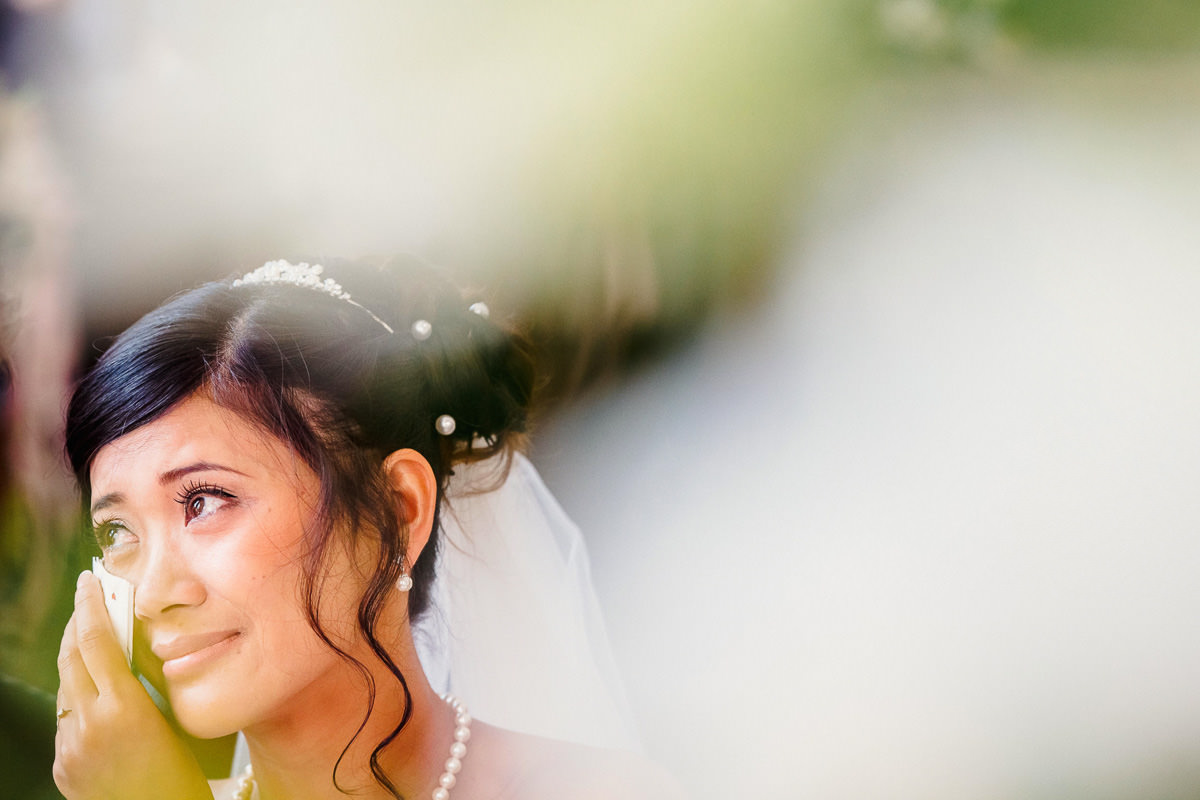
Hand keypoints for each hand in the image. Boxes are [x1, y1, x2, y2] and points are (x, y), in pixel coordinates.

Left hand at [54, 571, 213, 799]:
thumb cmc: (184, 777)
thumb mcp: (176, 721)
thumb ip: (150, 685)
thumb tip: (138, 647)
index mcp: (123, 710)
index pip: (95, 642)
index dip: (90, 606)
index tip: (89, 581)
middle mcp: (88, 726)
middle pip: (70, 658)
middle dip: (76, 623)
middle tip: (87, 597)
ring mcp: (70, 748)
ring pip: (65, 688)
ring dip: (76, 660)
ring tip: (93, 641)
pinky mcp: (62, 767)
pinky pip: (66, 720)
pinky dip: (78, 699)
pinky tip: (96, 695)